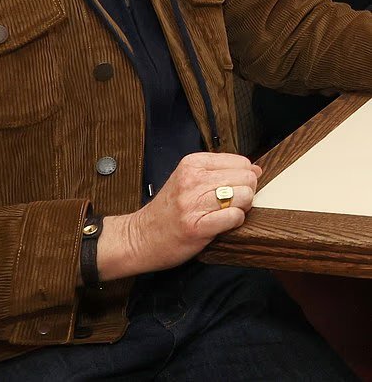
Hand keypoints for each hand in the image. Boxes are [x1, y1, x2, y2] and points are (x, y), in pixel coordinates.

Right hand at [96, 152, 260, 280]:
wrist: (141, 236)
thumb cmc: (169, 210)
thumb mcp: (188, 180)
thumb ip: (220, 172)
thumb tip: (257, 170)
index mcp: (192, 163)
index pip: (240, 162)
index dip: (243, 178)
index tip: (232, 190)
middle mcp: (192, 178)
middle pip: (246, 178)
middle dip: (246, 193)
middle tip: (229, 205)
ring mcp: (193, 202)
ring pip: (244, 196)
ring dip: (242, 208)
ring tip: (224, 214)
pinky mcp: (197, 226)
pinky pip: (234, 217)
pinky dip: (235, 223)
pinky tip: (221, 225)